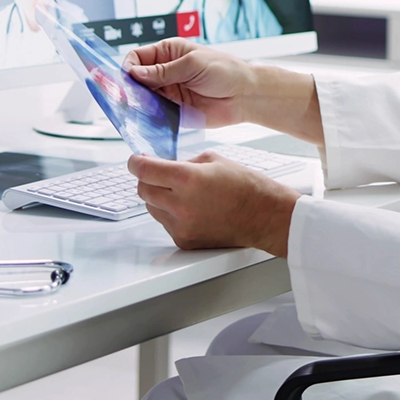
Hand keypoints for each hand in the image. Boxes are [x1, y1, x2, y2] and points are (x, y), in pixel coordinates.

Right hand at [123, 38, 253, 127]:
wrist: (245, 96)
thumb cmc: (225, 71)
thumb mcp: (193, 65)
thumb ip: (164, 71)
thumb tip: (136, 73)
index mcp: (168, 52)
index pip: (138, 57)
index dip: (129, 67)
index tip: (127, 79)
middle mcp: (165, 72)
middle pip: (135, 79)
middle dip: (128, 88)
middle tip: (125, 99)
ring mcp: (168, 92)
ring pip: (141, 98)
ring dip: (136, 104)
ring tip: (135, 110)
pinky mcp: (172, 111)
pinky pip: (153, 115)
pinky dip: (147, 118)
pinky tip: (146, 120)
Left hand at [128, 152, 300, 254]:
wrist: (263, 215)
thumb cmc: (245, 186)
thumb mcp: (214, 159)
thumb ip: (185, 162)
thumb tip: (165, 165)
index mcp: (187, 179)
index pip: (144, 170)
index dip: (136, 162)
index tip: (136, 160)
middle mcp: (180, 204)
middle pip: (143, 190)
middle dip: (146, 179)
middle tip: (157, 173)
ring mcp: (181, 225)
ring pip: (151, 207)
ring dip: (158, 196)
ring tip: (180, 191)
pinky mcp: (184, 240)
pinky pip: (165, 223)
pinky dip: (170, 213)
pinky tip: (190, 207)